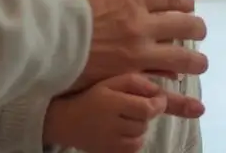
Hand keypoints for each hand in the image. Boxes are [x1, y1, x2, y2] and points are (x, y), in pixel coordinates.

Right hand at [37, 0, 208, 110]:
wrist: (41, 42)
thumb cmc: (50, 10)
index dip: (183, 1)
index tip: (189, 5)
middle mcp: (140, 24)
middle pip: (184, 25)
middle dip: (196, 27)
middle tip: (199, 30)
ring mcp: (137, 52)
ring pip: (180, 56)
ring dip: (193, 59)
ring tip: (200, 63)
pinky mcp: (128, 76)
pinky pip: (159, 78)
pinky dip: (169, 79)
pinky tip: (175, 82)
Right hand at [44, 73, 170, 152]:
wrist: (66, 121)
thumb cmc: (91, 96)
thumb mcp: (111, 81)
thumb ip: (136, 82)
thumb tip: (158, 90)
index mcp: (112, 103)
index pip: (148, 109)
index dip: (159, 104)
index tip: (158, 98)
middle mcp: (112, 125)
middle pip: (144, 123)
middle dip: (145, 113)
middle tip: (135, 106)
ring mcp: (111, 142)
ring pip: (140, 137)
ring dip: (139, 127)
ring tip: (126, 118)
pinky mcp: (110, 152)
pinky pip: (133, 148)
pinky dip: (133, 139)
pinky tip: (123, 130)